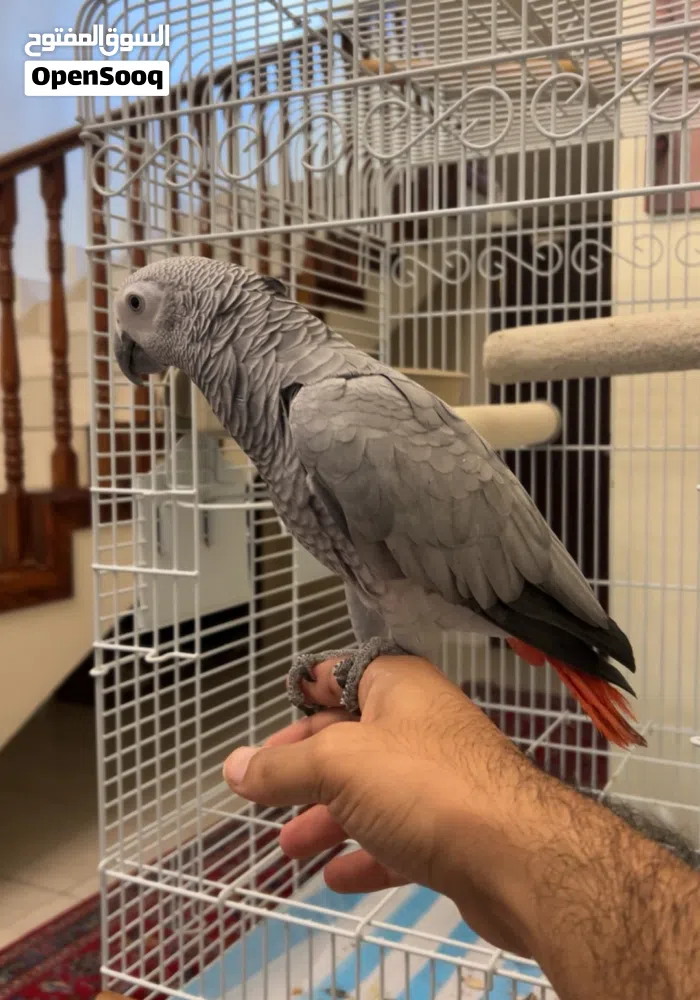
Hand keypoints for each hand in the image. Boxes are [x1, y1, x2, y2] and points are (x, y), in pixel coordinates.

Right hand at [223, 655, 534, 954]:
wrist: (518, 858)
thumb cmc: (428, 786)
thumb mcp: (338, 765)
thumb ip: (282, 768)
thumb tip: (234, 766)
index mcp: (397, 686)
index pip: (341, 674)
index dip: (304, 692)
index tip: (276, 711)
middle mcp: (420, 724)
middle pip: (349, 739)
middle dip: (305, 770)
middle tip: (266, 794)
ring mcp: (439, 779)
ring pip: (370, 793)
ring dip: (327, 817)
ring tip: (289, 846)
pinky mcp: (452, 830)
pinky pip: (397, 837)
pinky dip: (364, 854)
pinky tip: (336, 876)